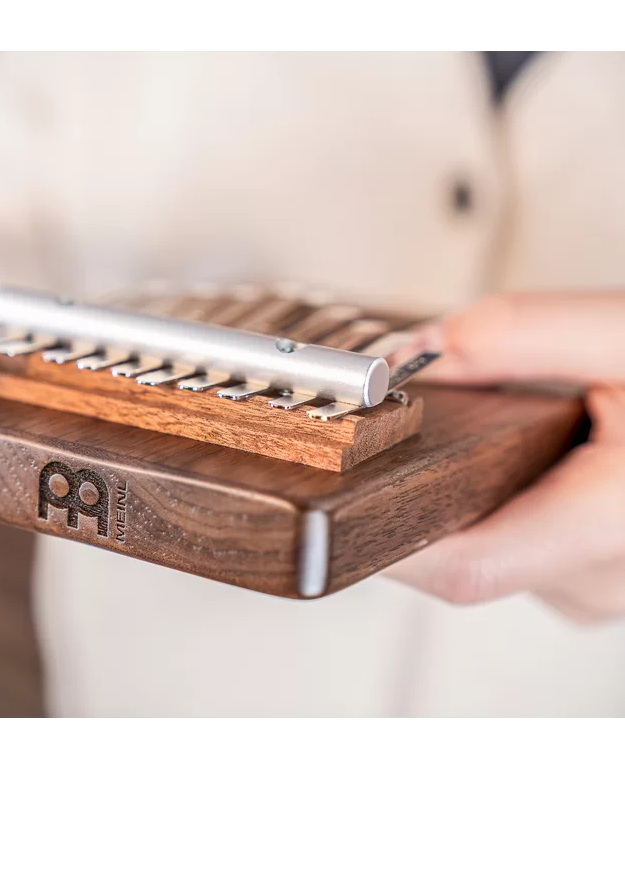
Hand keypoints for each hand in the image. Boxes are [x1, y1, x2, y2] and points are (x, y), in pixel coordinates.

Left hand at [385, 292, 624, 622]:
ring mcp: (593, 585)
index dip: (383, 534)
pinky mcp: (586, 573)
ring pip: (483, 546)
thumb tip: (417, 351)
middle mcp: (601, 580)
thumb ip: (527, 335)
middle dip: (417, 486)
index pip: (464, 567)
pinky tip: (502, 451)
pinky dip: (487, 496)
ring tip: (468, 428)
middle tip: (389, 424)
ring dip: (455, 489)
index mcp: (618, 526)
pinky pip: (509, 543)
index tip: (325, 489)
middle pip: (460, 552)